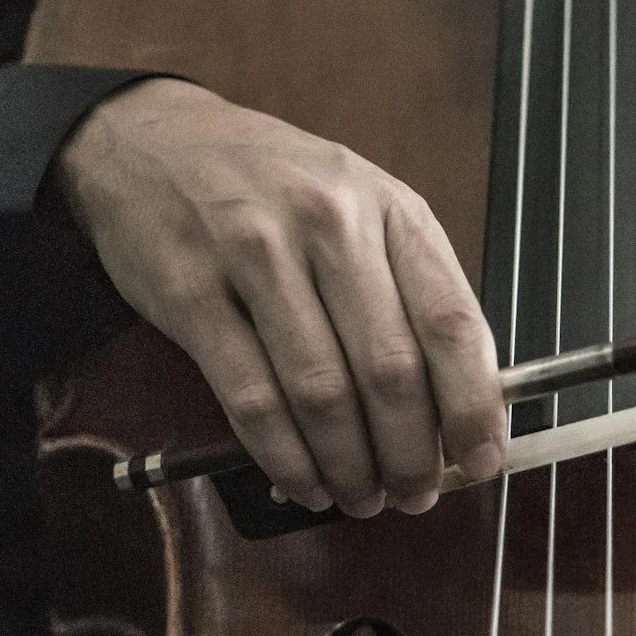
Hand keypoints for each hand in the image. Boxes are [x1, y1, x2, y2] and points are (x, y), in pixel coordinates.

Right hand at [54, 78, 505, 516]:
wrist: (153, 139)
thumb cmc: (274, 187)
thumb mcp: (361, 207)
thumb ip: (410, 291)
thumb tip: (461, 401)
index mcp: (389, 208)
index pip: (451, 321)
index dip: (474, 405)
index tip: (482, 461)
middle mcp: (329, 225)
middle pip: (389, 370)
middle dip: (410, 454)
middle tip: (415, 495)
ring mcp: (256, 256)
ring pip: (322, 394)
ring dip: (349, 466)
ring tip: (361, 496)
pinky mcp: (192, 293)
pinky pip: (251, 399)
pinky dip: (286, 458)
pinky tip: (303, 482)